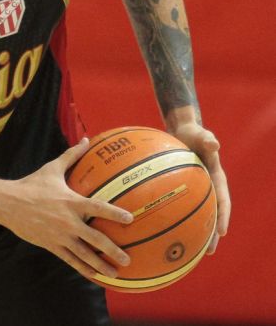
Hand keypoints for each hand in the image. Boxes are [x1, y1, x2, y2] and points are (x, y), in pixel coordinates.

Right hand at [0, 139, 133, 278]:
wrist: (7, 202)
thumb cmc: (31, 184)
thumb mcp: (52, 169)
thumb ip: (71, 156)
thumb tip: (87, 140)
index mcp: (71, 202)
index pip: (98, 208)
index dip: (115, 214)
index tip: (131, 219)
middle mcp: (68, 221)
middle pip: (96, 239)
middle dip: (113, 251)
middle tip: (127, 259)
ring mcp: (60, 236)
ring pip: (84, 254)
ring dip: (101, 265)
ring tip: (115, 274)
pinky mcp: (51, 245)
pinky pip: (70, 260)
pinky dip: (83, 268)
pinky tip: (93, 276)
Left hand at [169, 120, 229, 254]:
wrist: (183, 130)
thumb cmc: (193, 132)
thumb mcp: (201, 134)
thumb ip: (207, 139)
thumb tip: (214, 143)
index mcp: (217, 178)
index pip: (222, 201)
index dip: (223, 217)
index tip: (221, 233)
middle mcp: (208, 187)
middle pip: (211, 214)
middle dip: (210, 233)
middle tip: (207, 251)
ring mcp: (196, 189)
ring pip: (195, 213)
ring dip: (193, 230)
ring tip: (187, 249)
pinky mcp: (182, 187)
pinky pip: (178, 204)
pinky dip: (173, 216)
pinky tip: (159, 228)